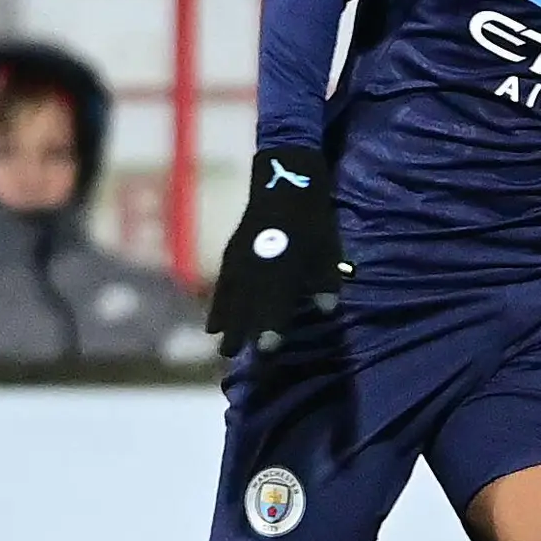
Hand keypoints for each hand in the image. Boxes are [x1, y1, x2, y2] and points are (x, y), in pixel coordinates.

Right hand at [206, 145, 343, 350]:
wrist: (285, 183)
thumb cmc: (312, 222)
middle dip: (241, 331)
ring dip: (227, 324)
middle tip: (232, 356)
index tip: (266, 349)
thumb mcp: (327, 250)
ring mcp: (241, 260)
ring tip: (222, 350)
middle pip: (248, 304)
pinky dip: (217, 306)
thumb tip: (326, 309)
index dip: (271, 326)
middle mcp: (259, 265)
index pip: (276, 301)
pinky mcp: (231, 255)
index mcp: (284, 265)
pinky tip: (212, 326)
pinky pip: (222, 286)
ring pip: (231, 298)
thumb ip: (325, 281)